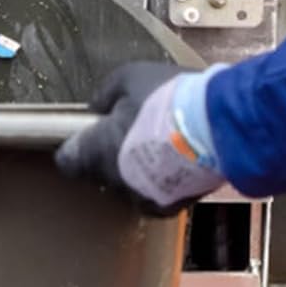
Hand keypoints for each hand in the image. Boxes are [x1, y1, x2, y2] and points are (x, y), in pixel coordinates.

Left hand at [55, 62, 224, 213]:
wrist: (217, 126)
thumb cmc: (170, 98)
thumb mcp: (130, 78)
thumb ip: (105, 94)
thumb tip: (97, 107)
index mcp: (96, 151)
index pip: (67, 161)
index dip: (75, 147)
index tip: (87, 135)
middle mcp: (113, 182)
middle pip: (100, 172)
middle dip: (111, 154)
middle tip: (135, 130)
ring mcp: (138, 198)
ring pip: (128, 186)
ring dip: (136, 170)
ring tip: (161, 145)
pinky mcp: (165, 208)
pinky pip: (153, 195)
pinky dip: (159, 182)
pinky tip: (175, 162)